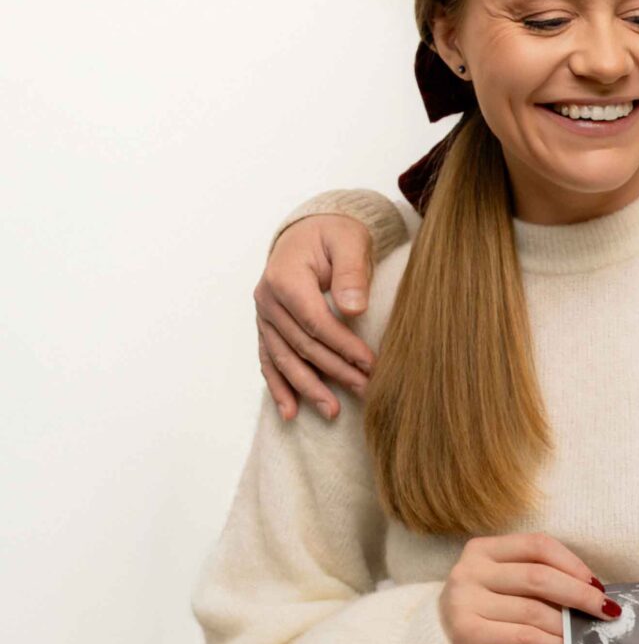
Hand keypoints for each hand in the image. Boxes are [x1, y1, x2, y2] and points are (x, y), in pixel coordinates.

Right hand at [257, 217, 376, 422]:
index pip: (315, 322)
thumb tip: (353, 309)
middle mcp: (267, 300)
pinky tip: (290, 411)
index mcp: (285, 278)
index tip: (370, 364)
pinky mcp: (266, 327)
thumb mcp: (349, 242)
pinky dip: (279, 387)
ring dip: (308, 388)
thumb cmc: (333, 235)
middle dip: (334, 371)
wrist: (310, 232)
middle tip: (365, 390)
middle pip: (301, 345)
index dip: (342, 346)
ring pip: (283, 359)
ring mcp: (263, 316)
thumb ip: (352, 273)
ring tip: (333, 411)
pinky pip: (269, 360)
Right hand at [439, 533, 621, 643]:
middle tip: (605, 610)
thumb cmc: (486, 609)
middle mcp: (470, 571)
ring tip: (587, 633)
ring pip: (533, 611)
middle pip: (538, 578)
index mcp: (483, 549)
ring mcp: (465, 601)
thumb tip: (593, 594)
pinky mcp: (467, 633)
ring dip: (568, 625)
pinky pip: (523, 637)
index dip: (572, 563)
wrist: (441, 643)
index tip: (597, 584)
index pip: (537, 545)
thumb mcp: (504, 584)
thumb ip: (537, 581)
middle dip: (579, 595)